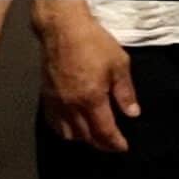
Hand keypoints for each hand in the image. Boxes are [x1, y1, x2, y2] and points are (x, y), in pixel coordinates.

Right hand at [35, 5, 138, 151]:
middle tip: (112, 144)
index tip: (123, 148)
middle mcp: (71, 106)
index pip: (104, 131)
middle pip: (85, 136)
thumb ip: (126, 92)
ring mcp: (56, 103)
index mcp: (91, 99)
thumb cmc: (93, 43)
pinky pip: (54, 123)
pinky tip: (73, 126)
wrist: (63, 31)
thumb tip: (132, 113)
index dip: (114, 143)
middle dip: (100, 144)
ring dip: (82, 139)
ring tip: (95, 135)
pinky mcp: (46, 98)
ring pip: (67, 134)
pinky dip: (65, 130)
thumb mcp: (119, 64)